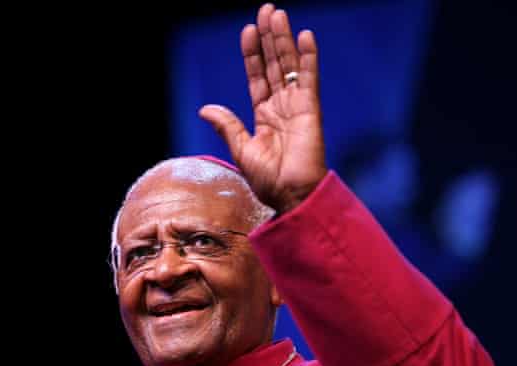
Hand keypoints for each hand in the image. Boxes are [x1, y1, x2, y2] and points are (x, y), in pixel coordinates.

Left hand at [199, 3, 327, 213]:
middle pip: (274, 65)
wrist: (291, 196)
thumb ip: (228, 126)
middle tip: (266, 9)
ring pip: (288, 65)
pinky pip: (309, 78)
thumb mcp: (241, 150)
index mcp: (264, 117)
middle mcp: (282, 107)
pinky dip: (307, 57)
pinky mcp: (310, 109)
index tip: (247, 31)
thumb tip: (205, 109)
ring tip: (277, 14)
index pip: (257, 77)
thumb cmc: (269, 181)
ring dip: (283, 39)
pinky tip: (304, 36)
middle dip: (269, 38)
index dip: (252, 54)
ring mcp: (297, 106)